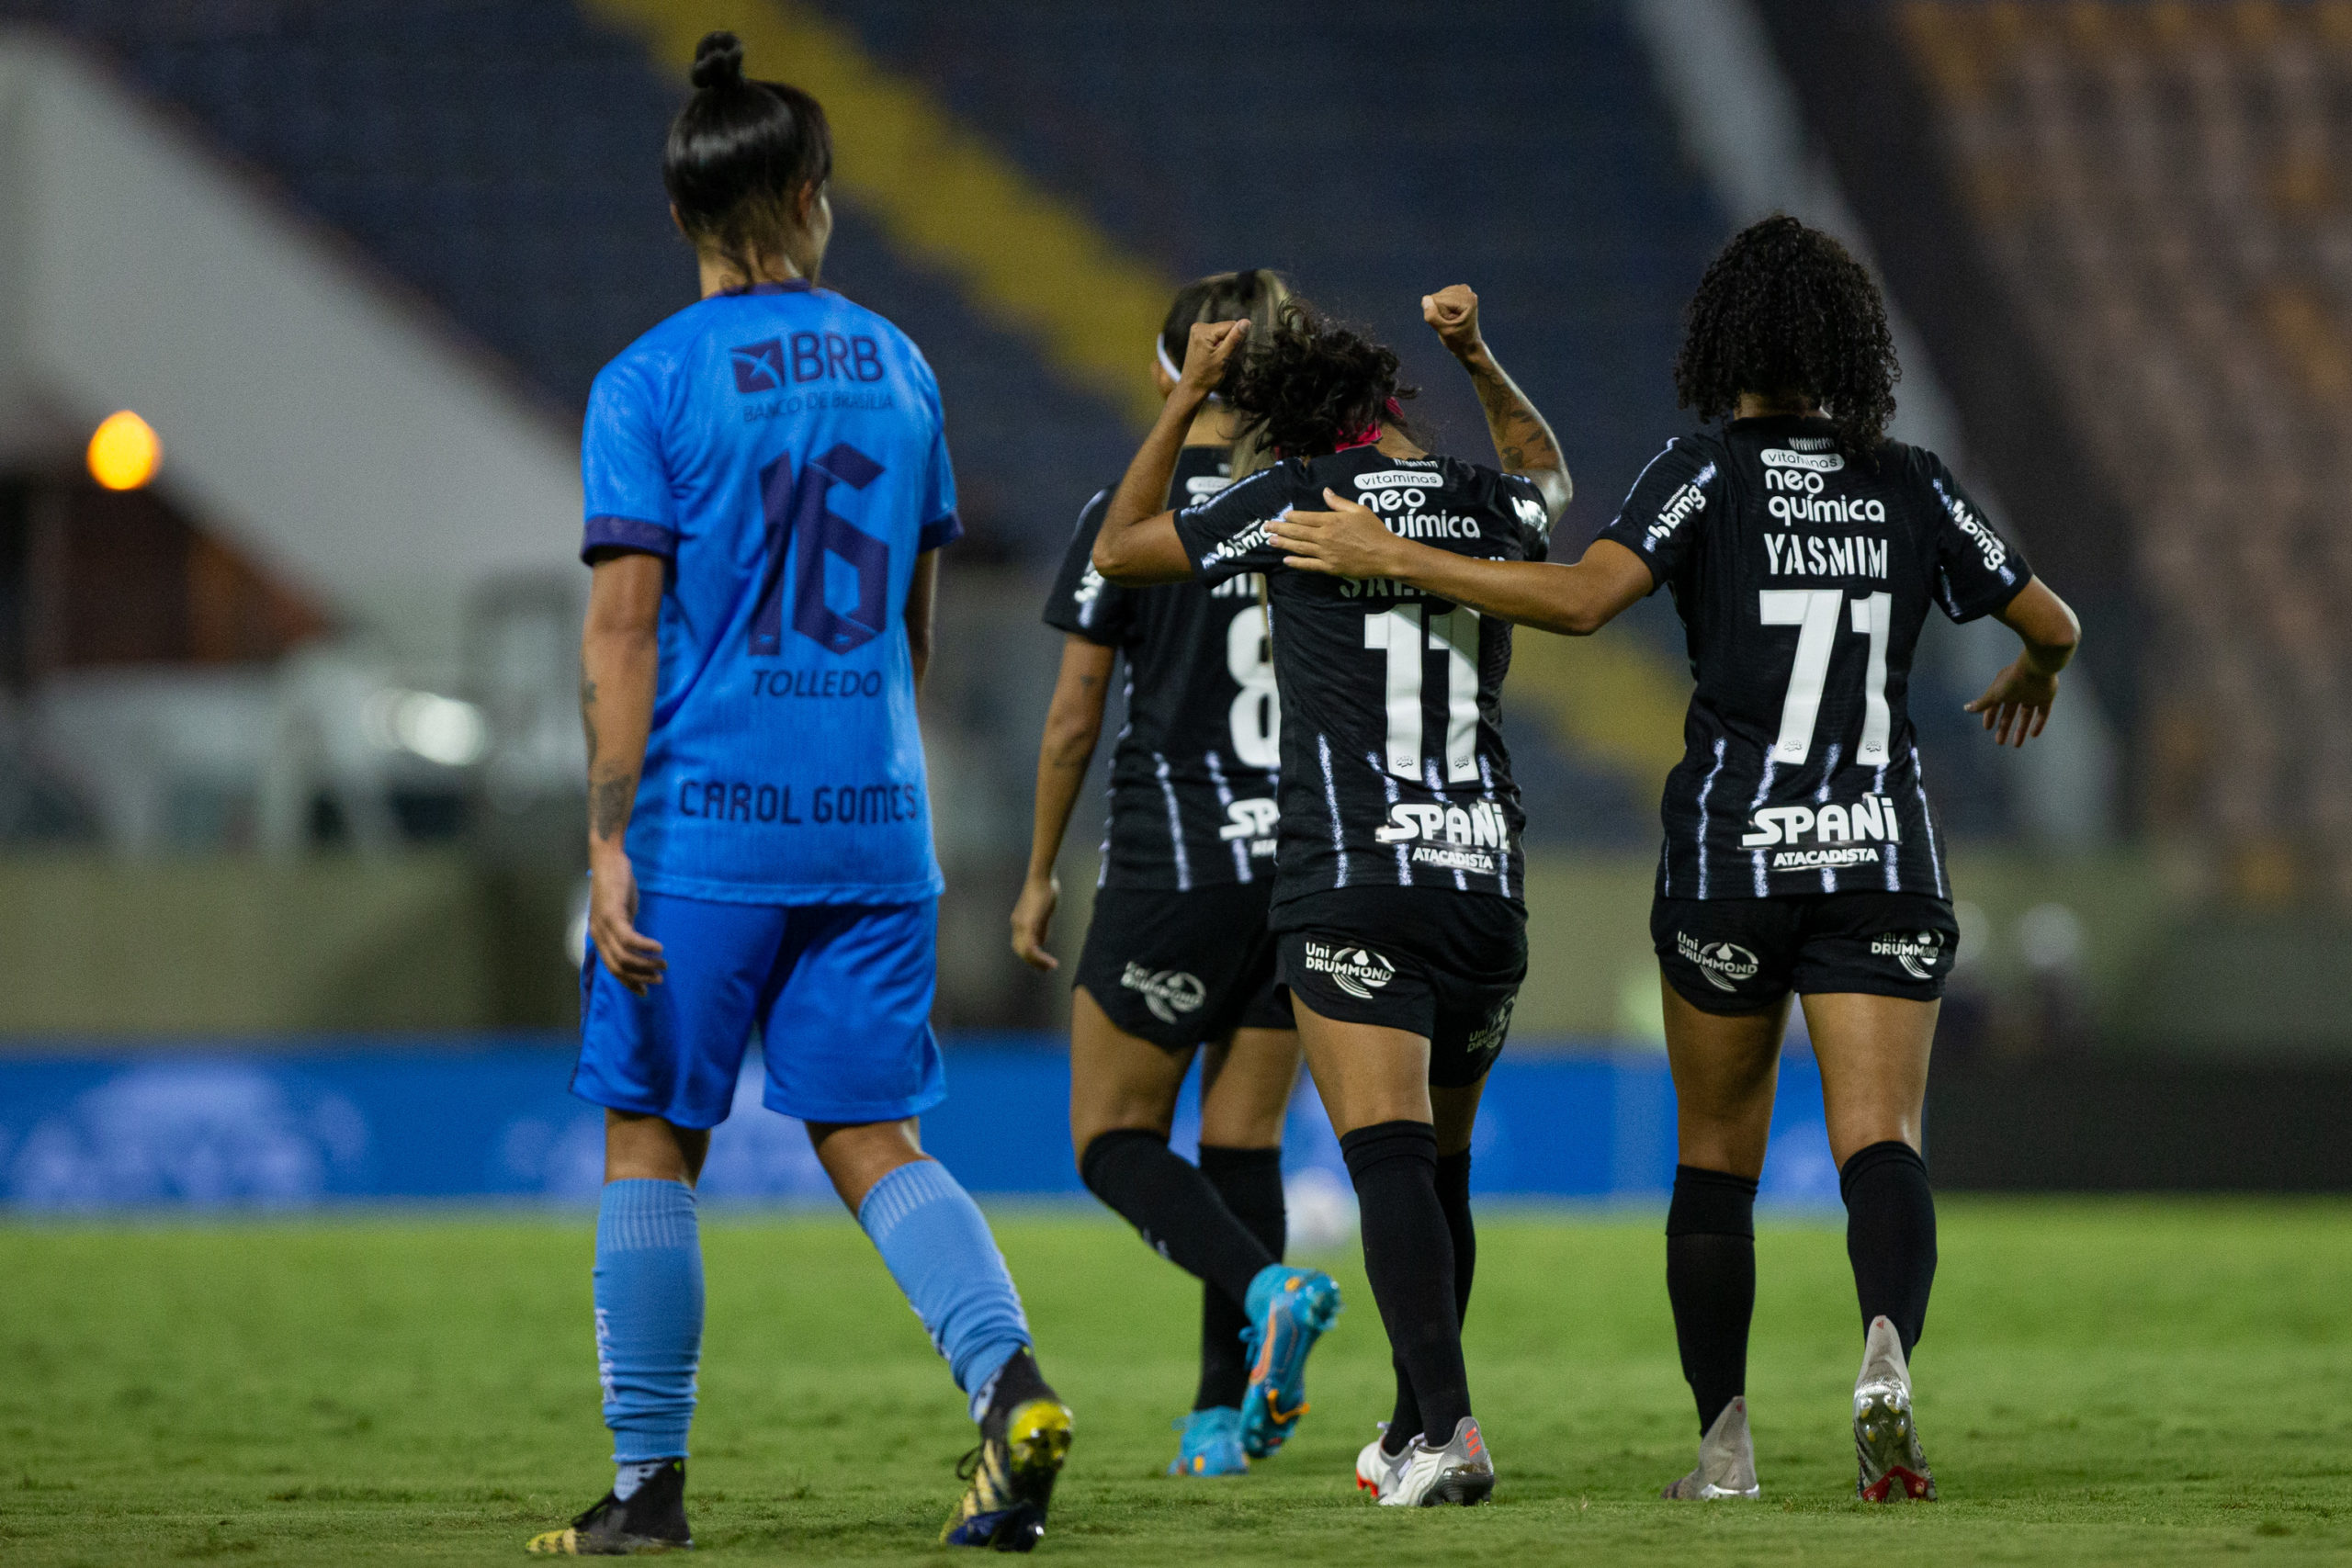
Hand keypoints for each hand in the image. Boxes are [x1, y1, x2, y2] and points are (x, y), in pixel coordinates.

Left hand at [588, 842, 666, 993]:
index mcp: (600, 936)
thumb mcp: (620, 912)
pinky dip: (645, 947)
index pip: (613, 969)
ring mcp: (604, 925)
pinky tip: (658, 947)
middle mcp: (598, 934)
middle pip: (618, 967)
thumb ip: (625, 929)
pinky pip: (630, 940)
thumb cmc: (616, 883)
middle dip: (640, 977)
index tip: (646, 990)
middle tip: (659, 979)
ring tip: (662, 964)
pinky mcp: (613, 914)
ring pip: (624, 957)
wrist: (608, 859)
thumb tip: (638, 947)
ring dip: (646, 964)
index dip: (629, 982)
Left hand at [1010, 873, 1060, 971]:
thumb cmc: (1045, 890)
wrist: (1042, 877)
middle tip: (1047, 968)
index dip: (1030, 955)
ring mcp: (1021, 925)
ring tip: (1051, 966)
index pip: (1020, 944)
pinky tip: (1051, 961)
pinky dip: (1041, 958)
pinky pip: (1032, 947)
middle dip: (1033, 962)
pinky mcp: (1029, 925)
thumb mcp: (1043, 912)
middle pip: (1020, 951)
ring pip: (1025, 952)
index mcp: (1019, 921)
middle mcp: (1016, 925)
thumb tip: (1043, 940)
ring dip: (1038, 962)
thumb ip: (1042, 926)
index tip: (1043, 962)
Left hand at [1176, 318, 1248, 397]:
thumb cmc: (1207, 376)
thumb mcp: (1224, 358)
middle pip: (1227, 328)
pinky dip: (1218, 345)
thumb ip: (1235, 339)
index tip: (1225, 354)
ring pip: (1223, 332)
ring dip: (1224, 345)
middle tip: (1220, 358)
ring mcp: (1197, 330)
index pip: (1232, 325)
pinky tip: (1211, 356)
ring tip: (1215, 358)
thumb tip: (1246, 321)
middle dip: (1228, 342)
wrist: (1192, 387)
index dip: (1235, 340)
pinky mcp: (1198, 335)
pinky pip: (1217, 335)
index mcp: (1203, 331)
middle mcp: (1199, 327)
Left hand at [1271, 489, 1406, 578]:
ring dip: (1283, 544)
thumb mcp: (1358, 510)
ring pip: (1299, 547)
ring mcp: (1326, 553)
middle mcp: (1325, 536)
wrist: (1385, 554)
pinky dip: (1296, 563)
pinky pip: (1309, 565)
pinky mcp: (1330, 567)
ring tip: (1270, 540)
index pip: (1305, 517)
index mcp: (1331, 520)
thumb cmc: (1374, 530)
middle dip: (1279, 528)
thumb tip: (1325, 491)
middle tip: (1266, 527)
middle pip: (1297, 532)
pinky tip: (1286, 561)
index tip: (1283, 516)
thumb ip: (1339, 502)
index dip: (1292, 517)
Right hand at [1423, 284, 1483, 359]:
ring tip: (1451, 320)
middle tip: (1451, 323)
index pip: (1438, 301)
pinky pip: (1438, 297)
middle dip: (1439, 312)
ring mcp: (1463, 291)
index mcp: (1467, 300)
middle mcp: (1467, 292)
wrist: (1469, 345)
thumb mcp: (1444, 331)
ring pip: (1436, 297)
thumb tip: (1425, 299)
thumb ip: (1433, 316)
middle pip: (1437, 297)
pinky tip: (1450, 313)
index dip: (1439, 316)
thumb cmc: (1458, 340)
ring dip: (1440, 310)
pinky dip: (1440, 306)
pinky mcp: (1458, 292)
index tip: (1451, 325)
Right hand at [1964, 657, 2059, 746]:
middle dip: (2004, 727)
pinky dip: (2038, 724)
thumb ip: (1982, 703)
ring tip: (2016, 745)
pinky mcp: (2046, 697)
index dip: (1991, 716)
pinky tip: (2032, 735)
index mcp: (2004, 687)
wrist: (2037, 668)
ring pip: (2025, 715)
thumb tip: (1966, 709)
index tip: (1987, 728)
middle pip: (2009, 713)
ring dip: (2020, 730)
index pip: (1995, 704)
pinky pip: (2042, 713)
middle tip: (1999, 742)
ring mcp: (2032, 694)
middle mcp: (2017, 691)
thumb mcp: (1994, 694)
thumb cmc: (2012, 680)